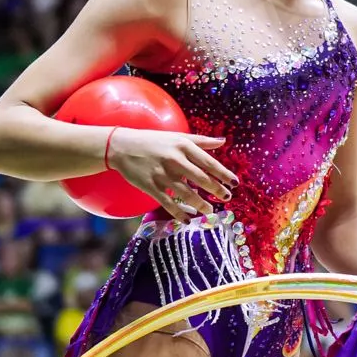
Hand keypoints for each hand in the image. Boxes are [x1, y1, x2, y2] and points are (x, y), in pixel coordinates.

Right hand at [106, 127, 236, 220]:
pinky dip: (178, 212)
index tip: (235, 183)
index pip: (208, 162)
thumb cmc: (153, 141)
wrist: (121, 146)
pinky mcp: (150, 186)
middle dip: (216, 190)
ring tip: (210, 210)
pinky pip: (167, 203)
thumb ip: (201, 141)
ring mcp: (161, 174)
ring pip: (185, 193)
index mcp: (183, 146)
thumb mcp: (178, 137)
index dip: (223, 174)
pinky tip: (188, 219)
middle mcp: (174, 160)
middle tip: (226, 198)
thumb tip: (223, 141)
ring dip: (200, 204)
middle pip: (200, 178)